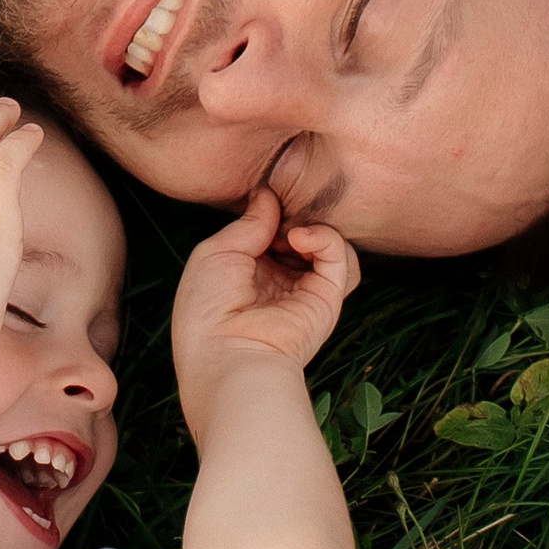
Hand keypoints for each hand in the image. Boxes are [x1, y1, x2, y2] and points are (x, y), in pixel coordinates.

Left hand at [171, 190, 358, 378]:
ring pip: (328, 244)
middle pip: (302, 233)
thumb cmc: (207, 308)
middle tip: (282, 207)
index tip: (268, 193)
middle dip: (295, 214)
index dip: (272, 209)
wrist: (224, 354)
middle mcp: (279, 280)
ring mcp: (304, 290)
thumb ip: (248, 223)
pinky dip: (326, 238)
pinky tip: (300, 237)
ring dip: (312, 226)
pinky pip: (341, 258)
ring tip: (289, 231)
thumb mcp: (216, 252)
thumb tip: (268, 196)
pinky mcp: (326, 299)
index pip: (272, 230)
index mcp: (248, 271)